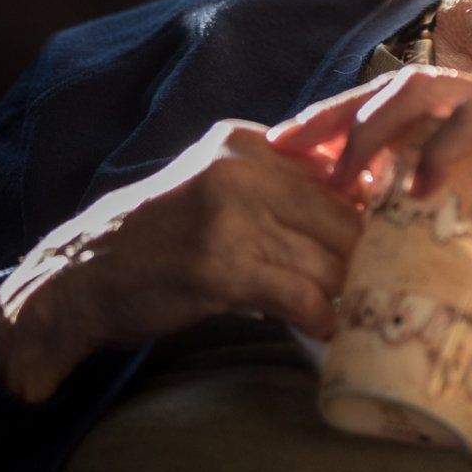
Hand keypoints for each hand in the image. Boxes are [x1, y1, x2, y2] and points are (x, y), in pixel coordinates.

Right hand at [0, 118, 363, 401]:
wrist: (83, 274)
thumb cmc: (161, 234)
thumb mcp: (218, 184)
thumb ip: (280, 182)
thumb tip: (366, 196)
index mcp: (246, 142)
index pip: (338, 164)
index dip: (371, 205)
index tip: (388, 233)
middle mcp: (241, 169)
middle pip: (340, 214)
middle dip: (364, 255)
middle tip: (383, 282)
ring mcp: (230, 218)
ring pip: (326, 258)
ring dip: (346, 292)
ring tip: (359, 309)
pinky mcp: (220, 268)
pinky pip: (300, 295)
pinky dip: (320, 317)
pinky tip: (325, 329)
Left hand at [267, 64, 471, 262]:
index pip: (404, 105)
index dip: (348, 125)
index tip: (302, 157)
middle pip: (395, 86)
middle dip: (334, 115)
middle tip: (285, 148)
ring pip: (424, 90)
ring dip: (373, 126)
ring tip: (340, 171)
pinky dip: (440, 150)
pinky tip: (416, 187)